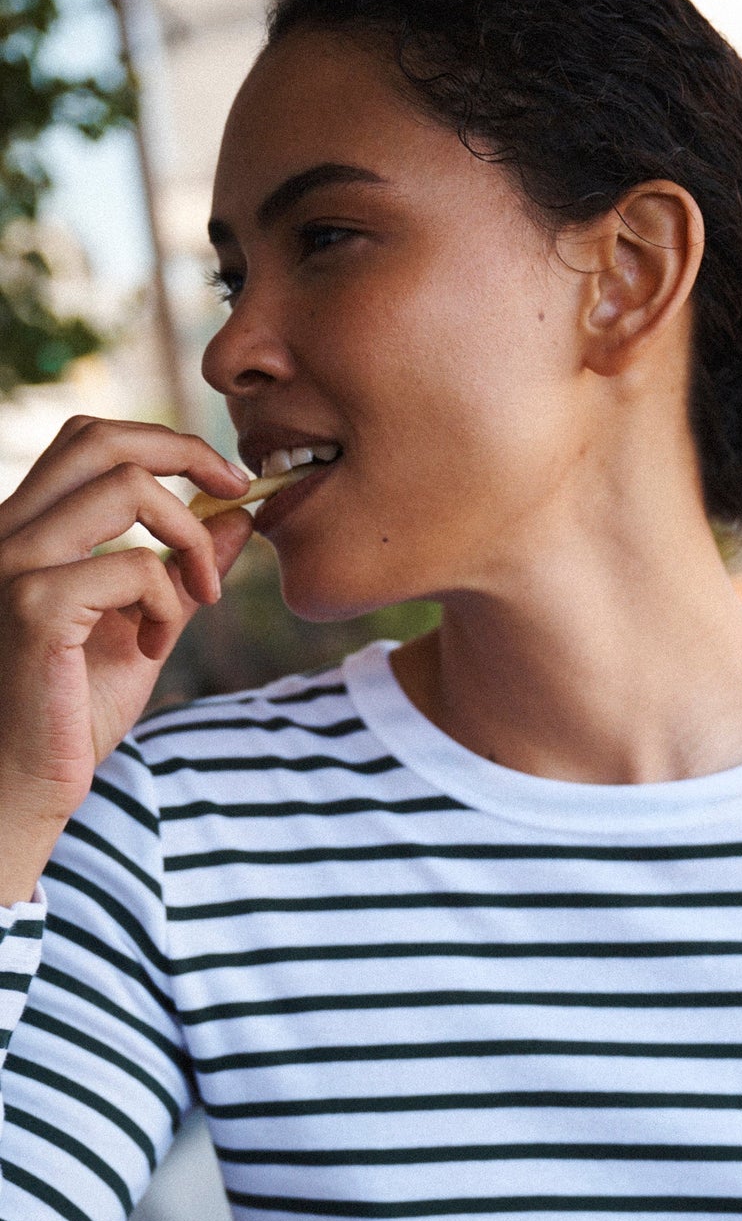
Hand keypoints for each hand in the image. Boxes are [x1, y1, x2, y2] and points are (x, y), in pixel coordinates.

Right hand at [0, 416, 252, 898]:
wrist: (23, 782)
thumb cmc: (71, 712)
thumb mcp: (145, 627)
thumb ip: (184, 572)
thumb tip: (239, 517)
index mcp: (25, 529)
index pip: (90, 441)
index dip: (167, 444)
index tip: (227, 483)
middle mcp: (6, 532)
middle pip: (102, 438)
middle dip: (188, 453)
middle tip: (239, 494)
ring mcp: (12, 564)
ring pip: (126, 487)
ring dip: (189, 536)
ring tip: (199, 596)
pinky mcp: (33, 606)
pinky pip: (134, 566)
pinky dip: (168, 602)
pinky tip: (154, 646)